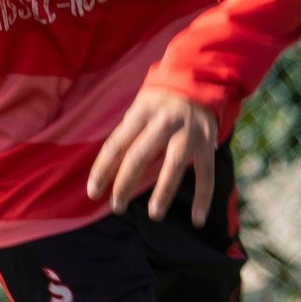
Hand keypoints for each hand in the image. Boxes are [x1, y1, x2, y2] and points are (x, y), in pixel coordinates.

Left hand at [86, 90, 217, 224]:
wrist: (198, 81)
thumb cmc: (159, 103)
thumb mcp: (139, 108)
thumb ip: (127, 133)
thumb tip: (108, 169)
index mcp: (140, 113)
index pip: (116, 144)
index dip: (103, 169)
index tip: (93, 192)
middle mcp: (163, 122)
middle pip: (140, 155)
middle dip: (125, 183)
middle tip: (117, 207)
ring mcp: (187, 132)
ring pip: (173, 165)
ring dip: (163, 191)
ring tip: (154, 215)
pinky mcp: (207, 142)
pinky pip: (206, 173)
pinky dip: (203, 198)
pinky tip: (197, 220)